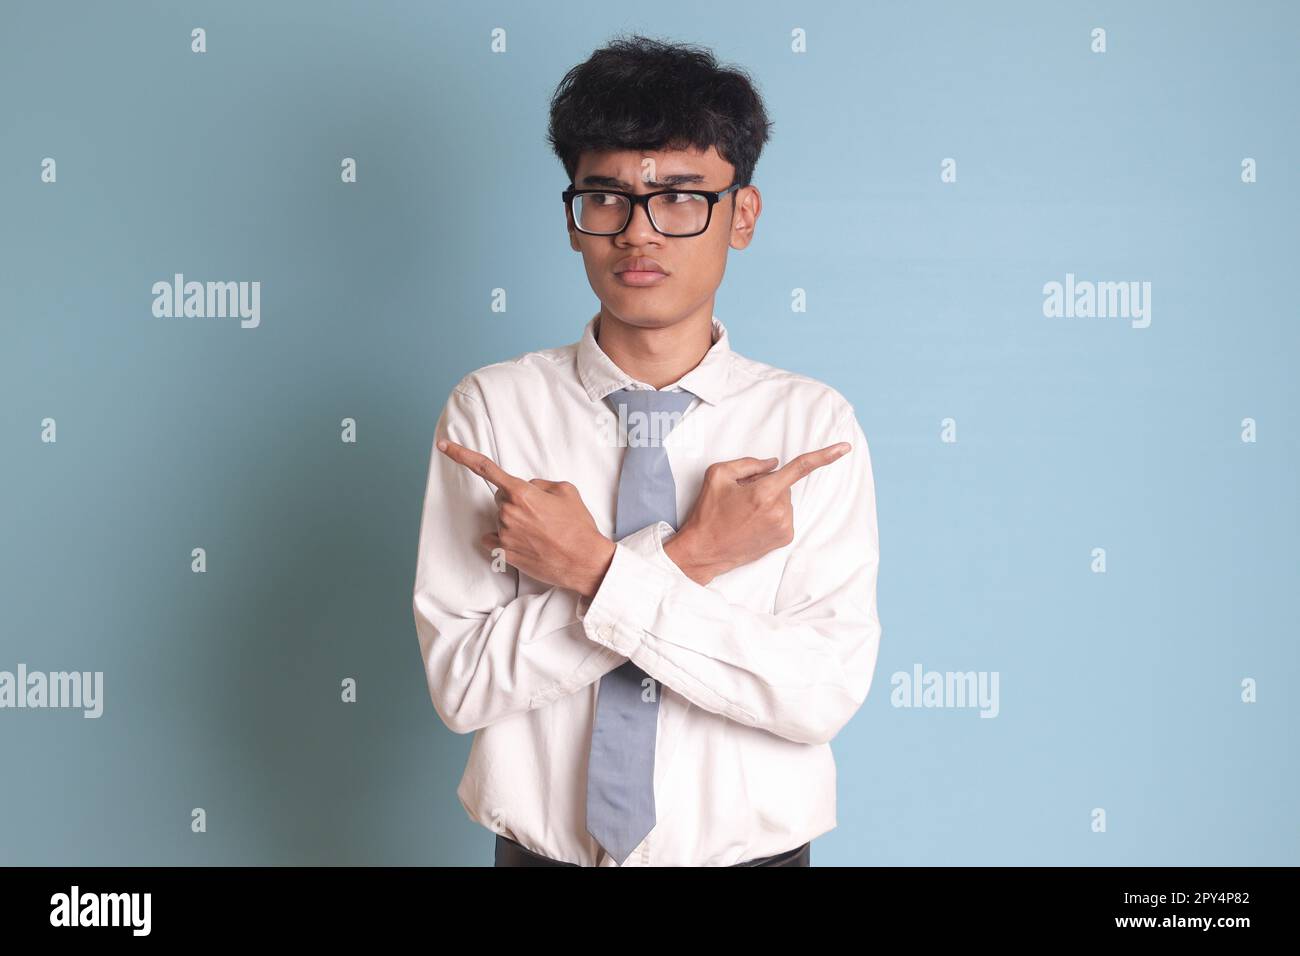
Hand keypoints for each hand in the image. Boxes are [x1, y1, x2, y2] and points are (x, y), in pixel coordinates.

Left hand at [437, 439, 615, 597]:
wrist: (584, 561)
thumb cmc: (578, 526)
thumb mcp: (566, 491)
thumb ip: (540, 483)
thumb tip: (527, 488)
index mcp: (521, 493)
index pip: (484, 468)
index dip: (460, 454)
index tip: (442, 446)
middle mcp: (508, 512)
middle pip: (500, 498)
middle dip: (516, 501)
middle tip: (541, 514)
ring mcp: (504, 533)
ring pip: (500, 519)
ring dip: (515, 522)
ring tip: (541, 532)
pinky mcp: (504, 553)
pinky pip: (493, 539)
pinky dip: (504, 539)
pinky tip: (525, 543)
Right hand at [664, 443, 851, 585]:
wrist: (704, 550)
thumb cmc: (708, 512)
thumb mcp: (718, 475)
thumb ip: (749, 463)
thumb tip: (774, 463)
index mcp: (763, 493)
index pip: (800, 468)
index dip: (825, 456)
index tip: (845, 448)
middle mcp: (779, 511)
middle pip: (783, 484)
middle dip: (767, 485)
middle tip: (742, 498)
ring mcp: (784, 527)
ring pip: (784, 500)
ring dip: (769, 501)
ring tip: (744, 513)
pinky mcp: (784, 539)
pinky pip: (785, 515)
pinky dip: (772, 514)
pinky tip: (752, 523)